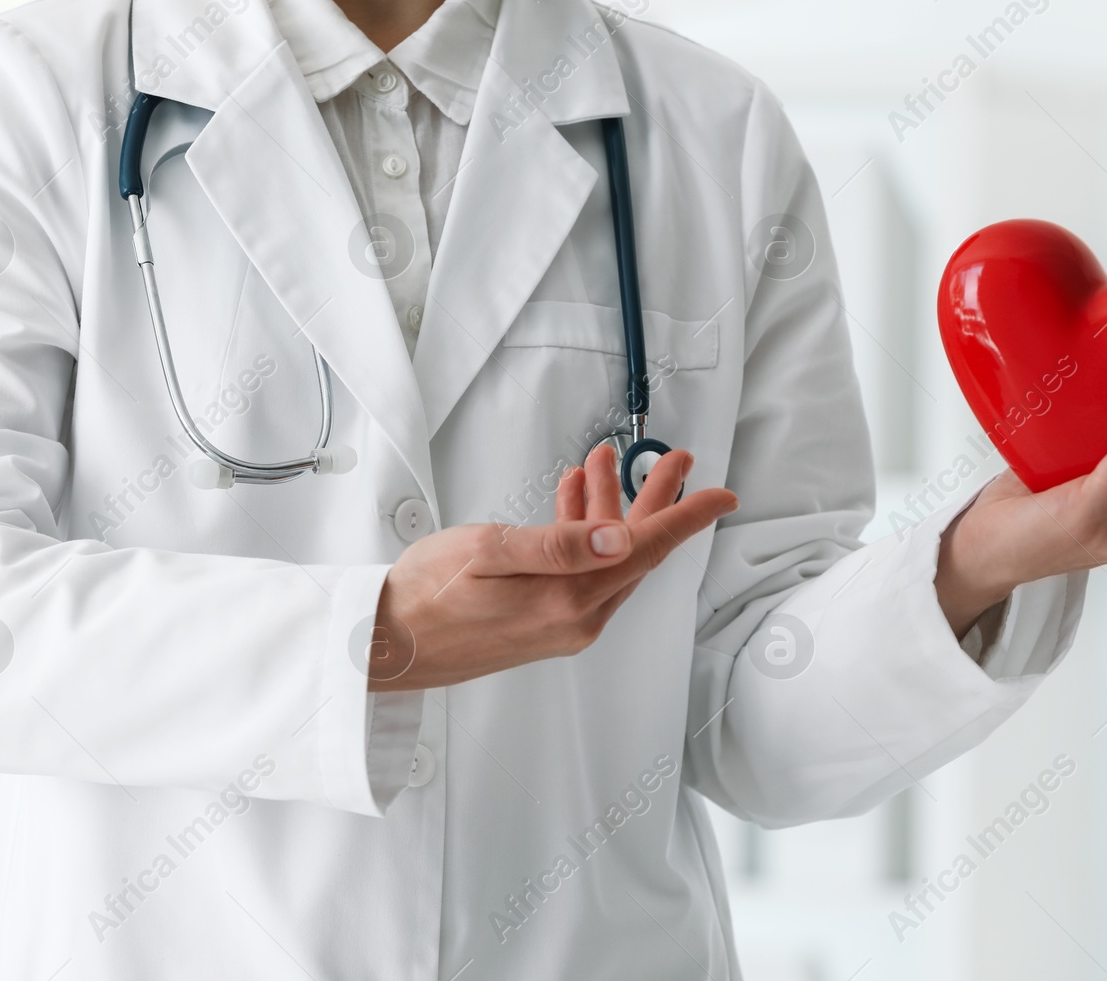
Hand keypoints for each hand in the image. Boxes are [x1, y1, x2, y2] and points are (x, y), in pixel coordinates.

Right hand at [367, 443, 738, 690]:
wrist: (385, 646)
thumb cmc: (424, 597)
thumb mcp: (486, 552)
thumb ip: (558, 543)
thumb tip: (617, 535)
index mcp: (569, 598)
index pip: (647, 550)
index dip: (687, 516)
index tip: (720, 493)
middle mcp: (576, 618)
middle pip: (635, 551)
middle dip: (654, 501)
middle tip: (670, 460)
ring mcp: (561, 624)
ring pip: (608, 558)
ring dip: (610, 509)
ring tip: (605, 463)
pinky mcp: (543, 623)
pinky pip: (582, 572)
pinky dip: (583, 532)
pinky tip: (572, 501)